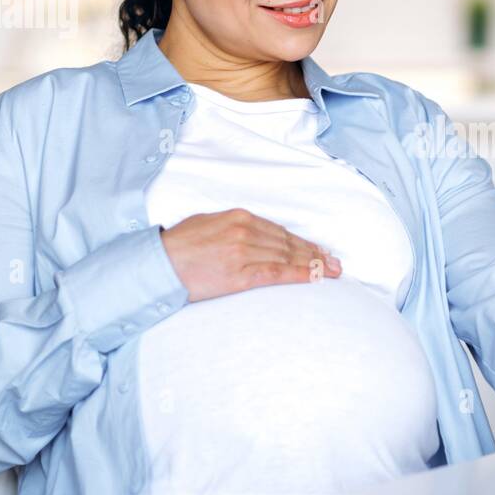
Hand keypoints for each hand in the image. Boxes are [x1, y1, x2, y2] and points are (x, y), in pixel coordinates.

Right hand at [158, 208, 340, 302]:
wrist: (157, 264)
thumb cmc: (178, 246)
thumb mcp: (208, 224)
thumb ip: (234, 227)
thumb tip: (254, 235)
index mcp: (239, 216)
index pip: (280, 231)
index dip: (303, 242)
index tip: (319, 250)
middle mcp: (245, 231)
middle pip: (289, 244)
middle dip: (316, 254)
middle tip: (336, 263)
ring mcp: (244, 252)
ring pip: (287, 257)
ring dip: (314, 265)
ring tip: (332, 272)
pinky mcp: (239, 274)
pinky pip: (277, 273)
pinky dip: (300, 274)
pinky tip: (316, 277)